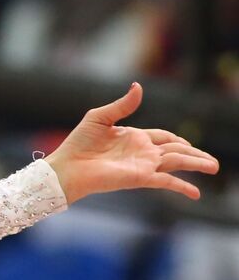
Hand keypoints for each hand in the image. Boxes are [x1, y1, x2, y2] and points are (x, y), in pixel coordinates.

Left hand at [45, 82, 219, 204]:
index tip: (189, 143)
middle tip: (213, 162)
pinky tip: (196, 193)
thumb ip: (122, 105)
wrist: (65, 167)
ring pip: (177, 163)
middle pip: (176, 151)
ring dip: (196, 164)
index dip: (177, 139)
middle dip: (195, 154)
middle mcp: (141, 153)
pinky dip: (181, 186)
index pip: (163, 137)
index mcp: (134, 138)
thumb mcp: (100, 117)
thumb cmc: (77, 144)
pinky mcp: (139, 178)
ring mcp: (142, 166)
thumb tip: (138, 86)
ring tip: (214, 167)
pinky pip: (165, 181)